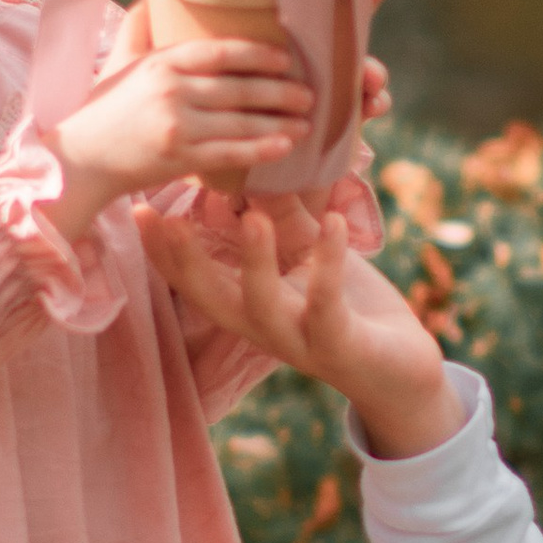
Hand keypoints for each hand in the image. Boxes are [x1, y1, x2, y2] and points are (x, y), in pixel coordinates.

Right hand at [50, 28, 311, 240]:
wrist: (79, 159)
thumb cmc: (103, 109)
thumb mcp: (120, 61)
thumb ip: (140, 26)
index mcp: (161, 62)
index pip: (220, 51)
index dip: (258, 53)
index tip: (286, 58)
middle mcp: (171, 90)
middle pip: (239, 87)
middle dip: (281, 91)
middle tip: (310, 93)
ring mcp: (176, 126)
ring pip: (241, 122)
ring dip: (280, 122)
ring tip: (307, 122)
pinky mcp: (179, 159)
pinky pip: (230, 153)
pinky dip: (262, 150)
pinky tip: (286, 146)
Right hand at [139, 192, 460, 455]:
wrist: (403, 371)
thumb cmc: (352, 309)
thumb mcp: (311, 257)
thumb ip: (285, 219)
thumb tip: (255, 172)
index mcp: (250, 308)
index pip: (195, 281)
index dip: (164, 252)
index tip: (138, 210)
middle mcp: (264, 329)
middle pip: (210, 298)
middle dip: (184, 261)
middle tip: (164, 217)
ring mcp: (299, 340)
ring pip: (262, 305)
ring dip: (253, 262)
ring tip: (250, 217)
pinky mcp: (339, 345)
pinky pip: (327, 304)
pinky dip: (328, 262)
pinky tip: (334, 222)